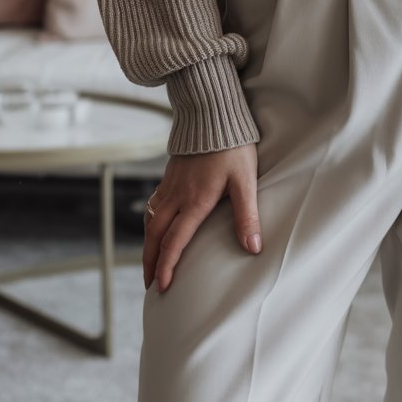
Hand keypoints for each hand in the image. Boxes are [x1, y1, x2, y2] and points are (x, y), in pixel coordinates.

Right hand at [142, 143, 261, 292]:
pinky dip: (150, 223)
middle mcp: (177, 196)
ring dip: (148, 244)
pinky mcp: (170, 175)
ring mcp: (170, 185)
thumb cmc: (232, 147)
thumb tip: (253, 247)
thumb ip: (247, 215)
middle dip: (151, 262)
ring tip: (149, 262)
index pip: (175, 241)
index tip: (162, 287)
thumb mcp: (245, 181)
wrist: (212, 114)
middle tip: (150, 284)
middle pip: (156, 235)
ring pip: (151, 221)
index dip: (167, 266)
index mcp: (195, 201)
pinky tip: (154, 227)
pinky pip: (153, 205)